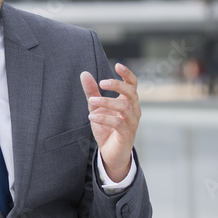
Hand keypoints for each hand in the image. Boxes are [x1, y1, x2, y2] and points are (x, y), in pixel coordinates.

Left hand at [81, 63, 140, 181]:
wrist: (110, 152)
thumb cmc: (106, 128)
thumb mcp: (96, 107)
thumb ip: (92, 91)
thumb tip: (84, 73)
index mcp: (129, 101)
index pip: (132, 84)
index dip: (127, 74)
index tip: (117, 65)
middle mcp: (134, 110)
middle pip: (131, 92)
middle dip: (117, 85)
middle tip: (101, 82)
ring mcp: (132, 122)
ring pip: (124, 106)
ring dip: (107, 101)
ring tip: (92, 101)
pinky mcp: (127, 134)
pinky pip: (118, 123)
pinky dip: (104, 118)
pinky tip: (92, 116)